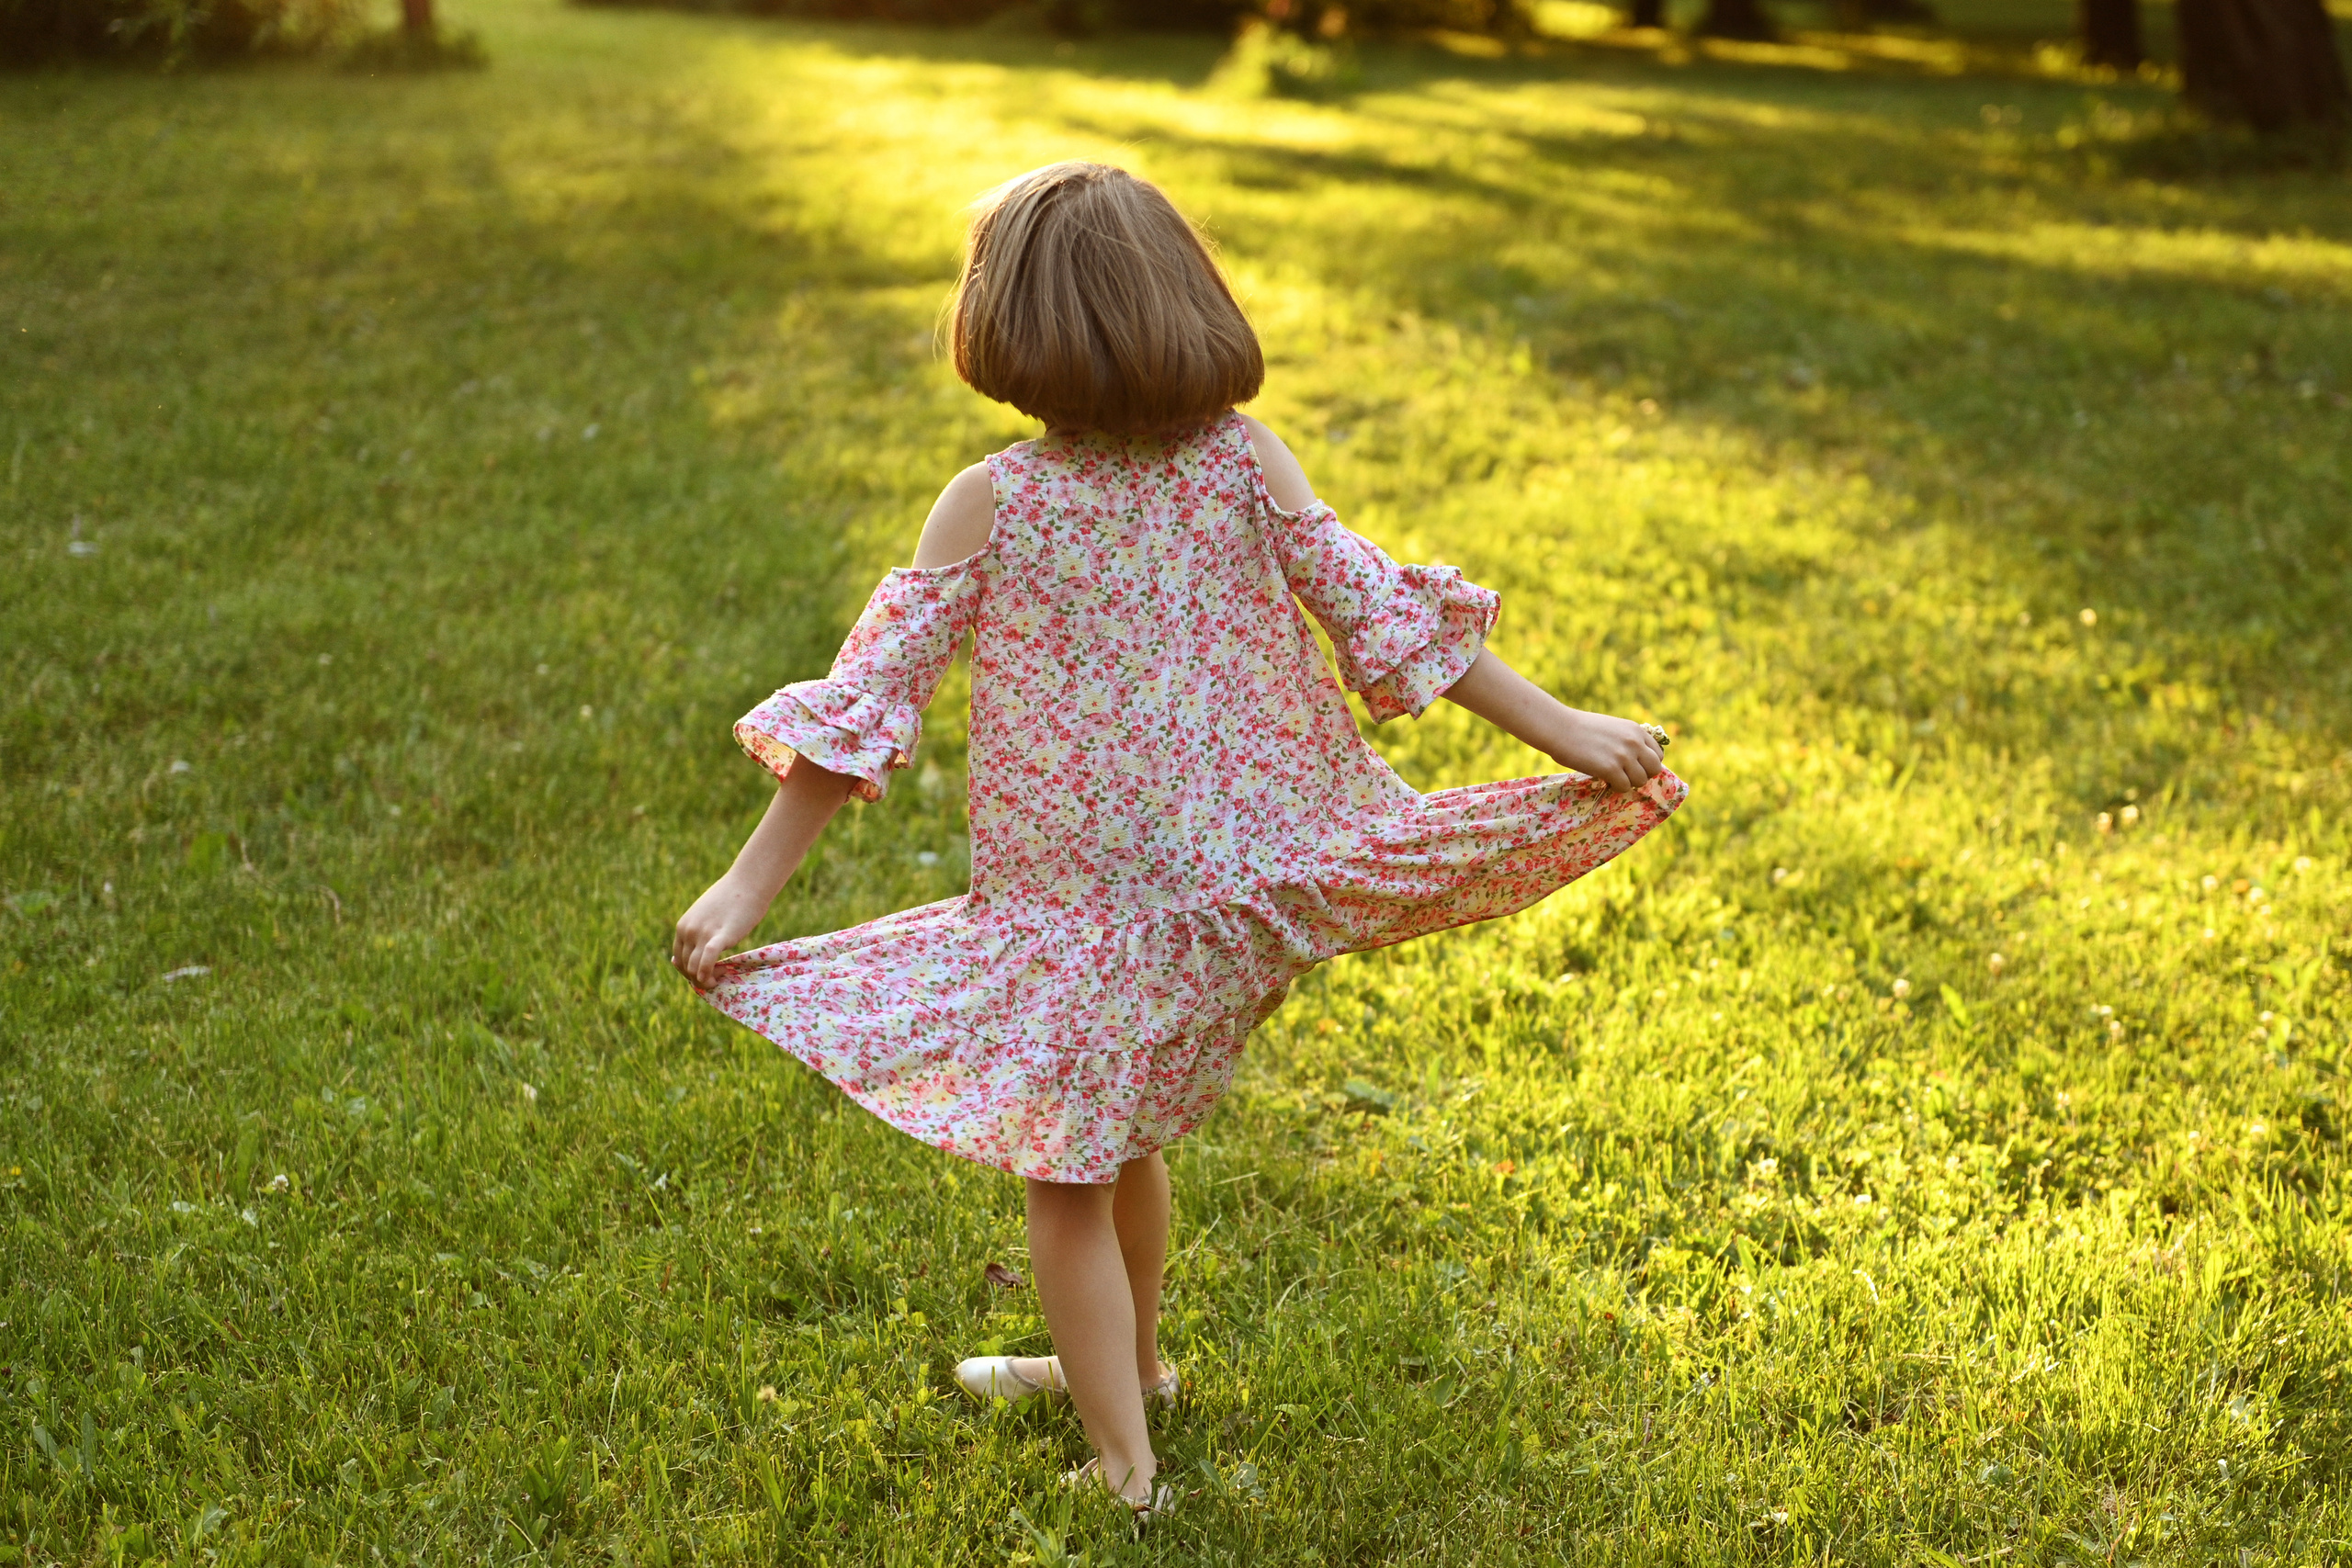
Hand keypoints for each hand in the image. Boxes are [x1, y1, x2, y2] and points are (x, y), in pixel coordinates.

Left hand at [673, 873, 772, 988]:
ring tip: (721, 973)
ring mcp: (702, 934)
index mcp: (683, 927)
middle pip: (686, 967)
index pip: (679, 960)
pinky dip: (708, 975)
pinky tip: (719, 975)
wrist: (748, 883)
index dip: (691, 971)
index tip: (708, 971)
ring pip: (694, 969)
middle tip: (719, 973)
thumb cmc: (731, 898)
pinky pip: (707, 963)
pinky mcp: (719, 936)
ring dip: (706, 979)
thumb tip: (699, 949)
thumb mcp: (706, 914)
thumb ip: (699, 930)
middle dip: (700, 977)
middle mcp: (688, 931)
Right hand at [1543, 708, 1666, 792]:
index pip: (1657, 754)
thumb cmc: (1581, 728)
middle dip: (1642, 775)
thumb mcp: (1613, 727)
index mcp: (1636, 730)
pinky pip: (1624, 787)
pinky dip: (1615, 787)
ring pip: (1640, 780)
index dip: (1647, 764)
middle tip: (1626, 775)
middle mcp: (1634, 742)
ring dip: (1628, 782)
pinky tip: (1605, 780)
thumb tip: (1637, 760)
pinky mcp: (1611, 769)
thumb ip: (1628, 740)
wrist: (1560, 728)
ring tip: (1613, 778)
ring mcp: (1624, 756)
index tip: (1634, 767)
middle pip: (1654, 769)